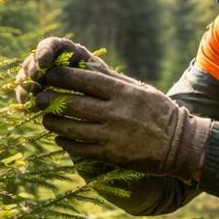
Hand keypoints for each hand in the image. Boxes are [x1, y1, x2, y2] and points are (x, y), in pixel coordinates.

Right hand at [15, 36, 109, 110]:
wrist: (106, 101)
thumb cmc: (105, 86)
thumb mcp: (99, 76)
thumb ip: (86, 72)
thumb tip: (72, 73)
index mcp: (69, 51)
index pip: (52, 44)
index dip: (45, 51)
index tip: (43, 62)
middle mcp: (54, 60)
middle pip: (35, 59)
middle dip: (32, 69)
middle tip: (34, 80)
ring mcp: (44, 75)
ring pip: (28, 73)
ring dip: (25, 83)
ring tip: (28, 95)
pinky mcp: (39, 89)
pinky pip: (26, 89)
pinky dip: (24, 95)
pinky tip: (25, 103)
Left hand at [38, 66, 212, 181]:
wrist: (180, 144)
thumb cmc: (158, 111)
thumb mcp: (139, 89)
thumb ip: (113, 79)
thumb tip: (86, 63)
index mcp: (123, 92)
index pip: (85, 80)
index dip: (62, 77)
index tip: (48, 75)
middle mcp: (116, 112)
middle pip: (74, 104)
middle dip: (52, 100)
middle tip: (38, 98)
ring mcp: (113, 135)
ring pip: (73, 128)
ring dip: (54, 124)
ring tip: (45, 120)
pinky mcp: (112, 155)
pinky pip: (82, 149)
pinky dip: (67, 143)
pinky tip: (59, 139)